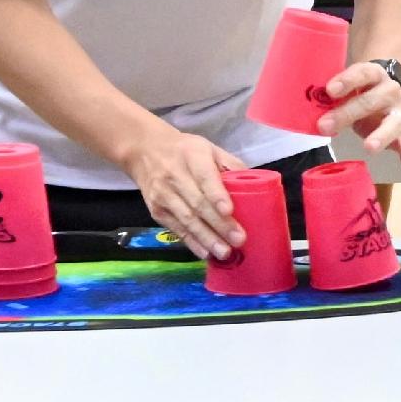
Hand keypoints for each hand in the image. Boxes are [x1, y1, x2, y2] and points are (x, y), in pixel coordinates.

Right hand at [118, 123, 253, 262]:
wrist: (144, 151)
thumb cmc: (185, 151)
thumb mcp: (208, 148)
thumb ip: (231, 165)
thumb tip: (256, 185)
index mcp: (192, 156)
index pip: (204, 177)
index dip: (216, 195)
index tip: (229, 210)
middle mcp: (174, 176)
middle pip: (198, 203)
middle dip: (219, 224)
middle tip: (238, 239)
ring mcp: (163, 195)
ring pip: (187, 219)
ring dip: (207, 238)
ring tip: (224, 252)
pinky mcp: (156, 211)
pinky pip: (177, 229)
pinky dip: (192, 242)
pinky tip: (206, 253)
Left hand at [319, 60, 400, 187]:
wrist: (387, 91)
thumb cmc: (359, 91)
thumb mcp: (347, 87)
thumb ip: (331, 98)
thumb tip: (308, 112)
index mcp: (375, 75)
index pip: (362, 73)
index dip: (347, 80)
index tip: (330, 90)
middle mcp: (391, 92)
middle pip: (371, 101)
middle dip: (347, 113)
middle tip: (325, 126)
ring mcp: (400, 114)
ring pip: (392, 124)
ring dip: (381, 136)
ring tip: (369, 148)